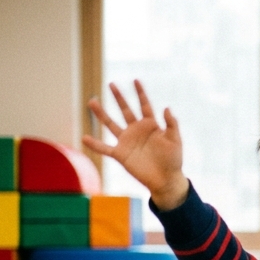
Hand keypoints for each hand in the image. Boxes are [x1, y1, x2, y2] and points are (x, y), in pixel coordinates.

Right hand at [84, 81, 188, 209]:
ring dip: (102, 114)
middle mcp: (137, 131)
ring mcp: (127, 142)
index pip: (144, 105)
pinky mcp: (121, 154)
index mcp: (151, 126)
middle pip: (125, 110)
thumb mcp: (175, 141)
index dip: (140, 93)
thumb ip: (172, 124)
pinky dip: (94, 144)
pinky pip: (105, 148)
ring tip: (92, 101)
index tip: (136, 80)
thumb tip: (166, 107)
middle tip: (111, 84)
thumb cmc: (173, 160)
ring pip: (111, 124)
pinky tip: (84, 138)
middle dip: (119, 97)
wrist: (166, 180)